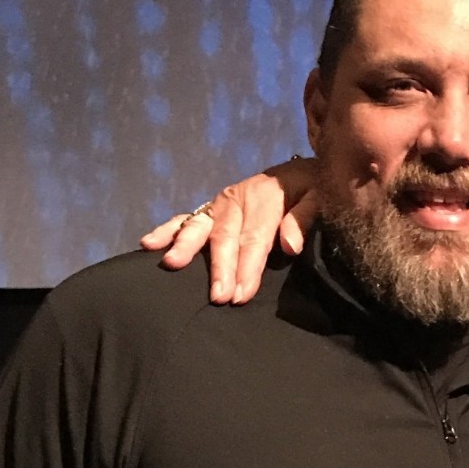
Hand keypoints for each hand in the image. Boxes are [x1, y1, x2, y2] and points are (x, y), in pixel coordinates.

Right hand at [139, 156, 320, 303]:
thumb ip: (304, 218)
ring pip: (200, 227)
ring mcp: (220, 203)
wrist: (301, 170)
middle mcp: (237, 199)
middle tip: (218, 297)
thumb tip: (289, 246)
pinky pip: (186, 219)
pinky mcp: (210, 209)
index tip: (242, 294)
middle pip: (225, 236)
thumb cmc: (312, 188)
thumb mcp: (319, 196)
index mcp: (265, 195)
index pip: (255, 237)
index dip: (248, 267)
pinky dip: (168, 230)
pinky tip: (149, 244)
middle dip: (221, 268)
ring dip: (185, 246)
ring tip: (171, 264)